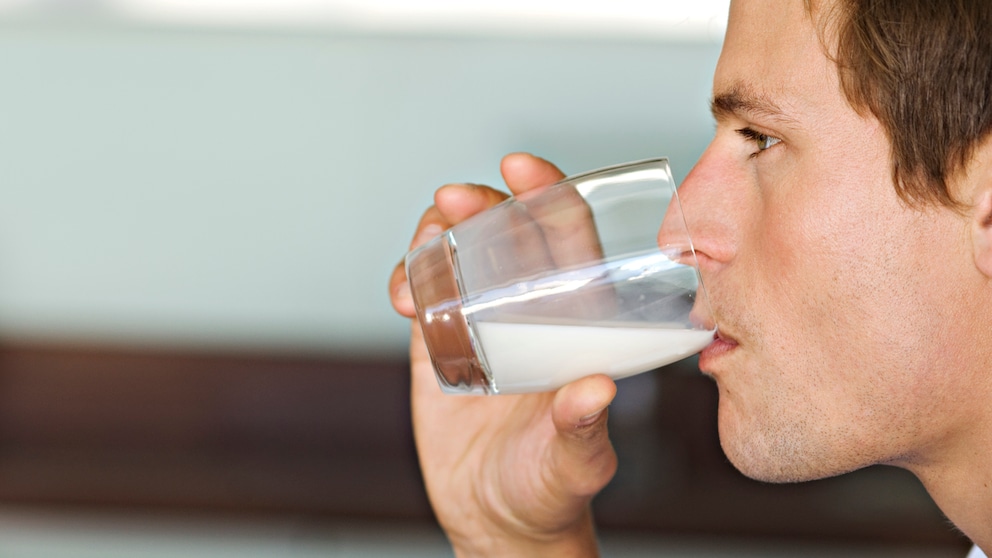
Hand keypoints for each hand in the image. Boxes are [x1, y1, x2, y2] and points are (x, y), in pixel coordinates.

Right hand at [389, 153, 618, 556]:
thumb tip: (596, 390)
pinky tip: (404, 299)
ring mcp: (481, 320)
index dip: (547, 193)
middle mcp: (530, 309)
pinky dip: (408, 280)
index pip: (569, 239)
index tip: (520, 165)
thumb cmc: (551, 490)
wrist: (494, 519)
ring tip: (419, 261)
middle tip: (452, 199)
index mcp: (576, 320)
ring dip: (435, 237)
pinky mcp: (438, 341)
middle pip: (507, 232)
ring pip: (457, 253)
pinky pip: (421, 291)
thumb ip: (583, 429)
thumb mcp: (573, 462)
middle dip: (481, 202)